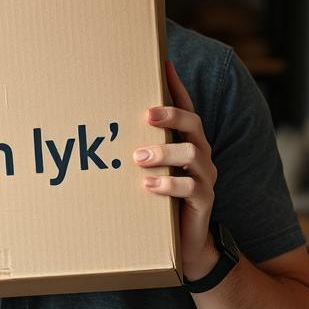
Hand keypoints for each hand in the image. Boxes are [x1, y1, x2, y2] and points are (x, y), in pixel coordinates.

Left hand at [134, 60, 218, 279]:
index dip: (176, 87)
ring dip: (163, 153)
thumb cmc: (161, 201)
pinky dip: (167, 185)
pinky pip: (191, 188)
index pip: (186, 108)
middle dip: (170, 115)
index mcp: (187, 142)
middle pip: (193, 124)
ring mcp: (205, 177)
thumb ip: (137, 149)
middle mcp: (200, 154)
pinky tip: (147, 186)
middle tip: (146, 115)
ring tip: (138, 158)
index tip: (163, 64)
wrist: (185, 244)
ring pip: (192, 154)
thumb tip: (103, 129)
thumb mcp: (150, 170)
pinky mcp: (204, 201)